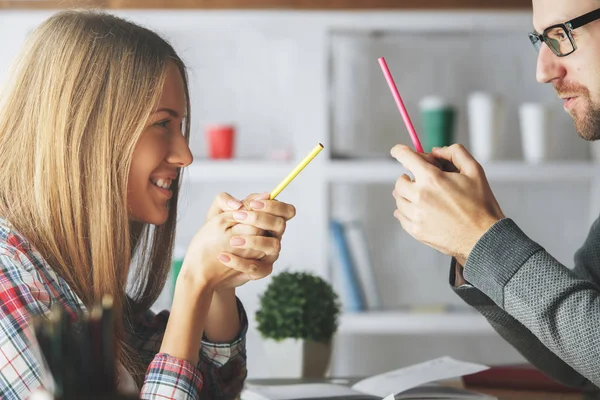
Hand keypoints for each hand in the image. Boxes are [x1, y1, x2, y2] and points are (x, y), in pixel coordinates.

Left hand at [218, 192, 295, 288]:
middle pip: (281, 224)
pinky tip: (223, 257)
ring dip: (253, 241)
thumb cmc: (218, 230)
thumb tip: (238, 203)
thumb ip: (225, 201)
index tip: (252, 205)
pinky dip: (239, 262)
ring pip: (273, 245)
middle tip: (238, 217)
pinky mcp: (262, 270)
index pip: (286, 211)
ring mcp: (270, 254)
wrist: (211, 258)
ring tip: (232, 240)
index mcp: (270, 220)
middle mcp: (274, 236)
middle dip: (261, 218)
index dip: (274, 206)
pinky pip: (256, 267)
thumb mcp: (217, 213)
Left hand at [390, 144, 504, 261]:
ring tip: (422, 197)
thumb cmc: (481, 204)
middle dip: (409, 177)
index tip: (398, 151)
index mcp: (432, 178)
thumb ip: (455, 153)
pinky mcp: (417, 231)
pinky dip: (405, 211)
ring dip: (407, 195)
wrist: (484, 237)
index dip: (400, 151)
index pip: (405, 157)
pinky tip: (417, 210)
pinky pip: (401, 217)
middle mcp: (420, 196)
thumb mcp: (474, 171)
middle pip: (400, 181)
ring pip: (399, 199)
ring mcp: (417, 215)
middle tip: (420, 180)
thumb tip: (436, 151)